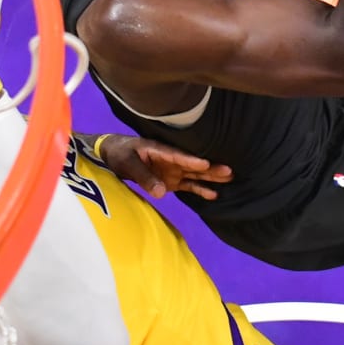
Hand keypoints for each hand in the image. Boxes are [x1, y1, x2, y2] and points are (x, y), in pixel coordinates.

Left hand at [97, 135, 232, 200]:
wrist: (113, 155)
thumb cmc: (120, 153)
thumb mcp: (128, 163)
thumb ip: (144, 177)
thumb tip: (161, 193)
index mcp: (160, 150)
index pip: (178, 156)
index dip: (191, 160)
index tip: (205, 164)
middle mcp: (171, 160)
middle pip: (193, 165)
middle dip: (210, 168)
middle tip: (230, 170)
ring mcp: (173, 171)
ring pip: (195, 175)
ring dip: (211, 177)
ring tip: (230, 178)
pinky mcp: (171, 181)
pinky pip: (188, 185)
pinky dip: (200, 189)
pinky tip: (214, 194)